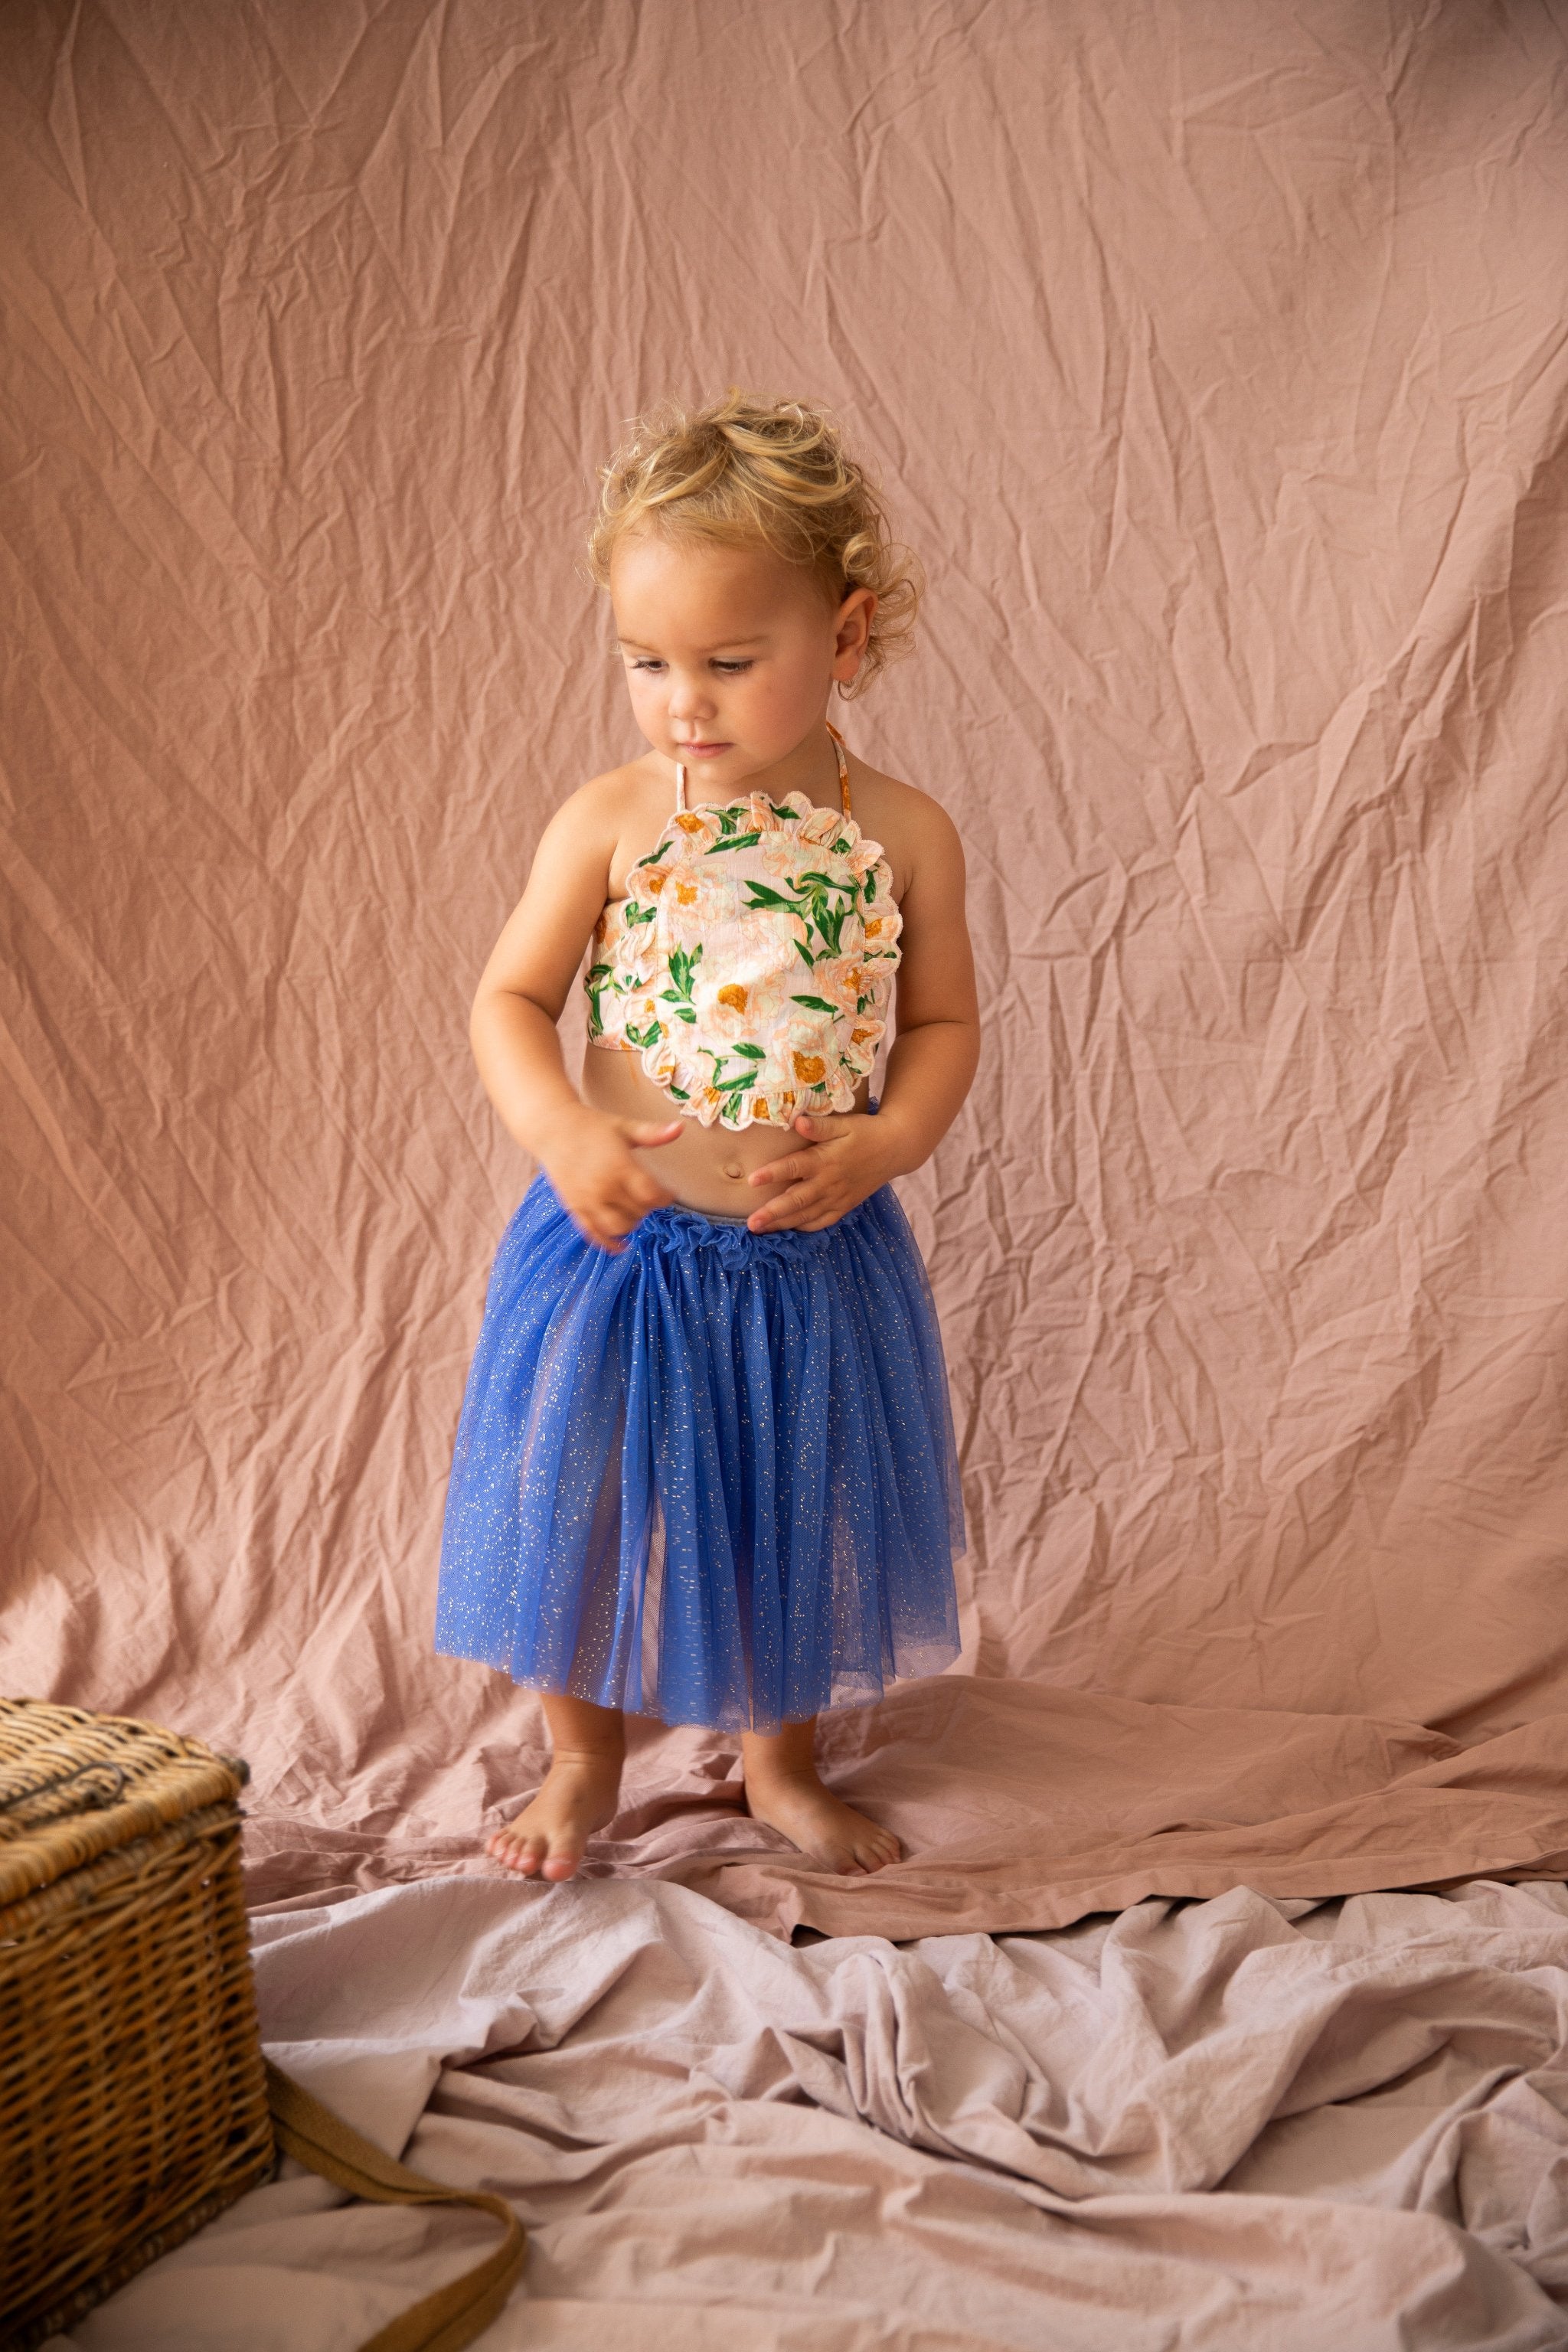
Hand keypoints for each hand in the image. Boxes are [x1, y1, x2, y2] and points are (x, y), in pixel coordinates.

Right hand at [536, 1107, 682, 1252]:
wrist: (552, 1129)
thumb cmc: (592, 1126)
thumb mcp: (624, 1127)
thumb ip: (652, 1133)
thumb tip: (680, 1128)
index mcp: (619, 1166)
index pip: (651, 1194)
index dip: (666, 1198)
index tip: (671, 1194)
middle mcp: (603, 1186)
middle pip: (638, 1212)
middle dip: (649, 1207)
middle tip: (650, 1197)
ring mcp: (587, 1200)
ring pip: (618, 1227)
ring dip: (632, 1224)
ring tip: (635, 1212)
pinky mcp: (574, 1208)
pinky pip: (593, 1233)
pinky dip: (608, 1244)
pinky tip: (622, 1246)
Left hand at [745, 1111, 893, 1232]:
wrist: (896, 1148)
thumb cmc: (866, 1132)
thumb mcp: (845, 1123)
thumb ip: (820, 1126)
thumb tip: (797, 1121)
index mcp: (825, 1161)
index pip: (794, 1168)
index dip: (772, 1174)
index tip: (751, 1179)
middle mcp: (829, 1183)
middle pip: (796, 1201)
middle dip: (772, 1213)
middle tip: (751, 1224)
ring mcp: (838, 1198)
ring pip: (806, 1216)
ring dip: (783, 1224)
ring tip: (761, 1231)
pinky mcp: (845, 1206)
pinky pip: (823, 1222)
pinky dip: (806, 1228)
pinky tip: (790, 1230)